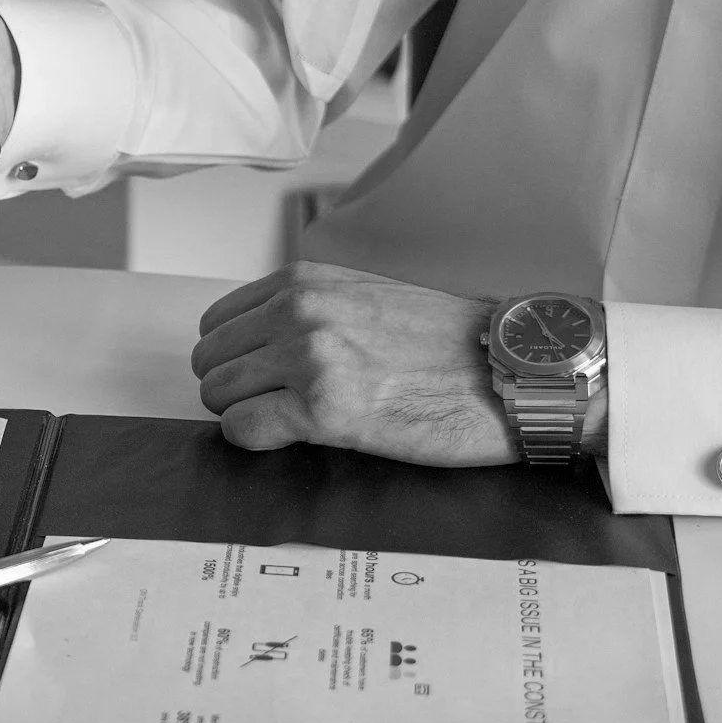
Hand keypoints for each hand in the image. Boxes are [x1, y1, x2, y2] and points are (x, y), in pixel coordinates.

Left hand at [190, 262, 509, 465]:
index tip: (261, 378)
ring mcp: (308, 358)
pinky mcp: (323, 410)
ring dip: (245, 415)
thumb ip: (310, 311)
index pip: (218, 322)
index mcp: (304, 282)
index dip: (236, 358)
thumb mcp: (366, 299)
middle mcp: (299, 311)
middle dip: (234, 389)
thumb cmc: (452, 343)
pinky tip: (295, 438)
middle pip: (210, 360)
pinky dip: (258, 440)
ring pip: (218, 394)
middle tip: (274, 406)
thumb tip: (262, 346)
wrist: (511, 370)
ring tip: (291, 422)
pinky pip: (243, 429)